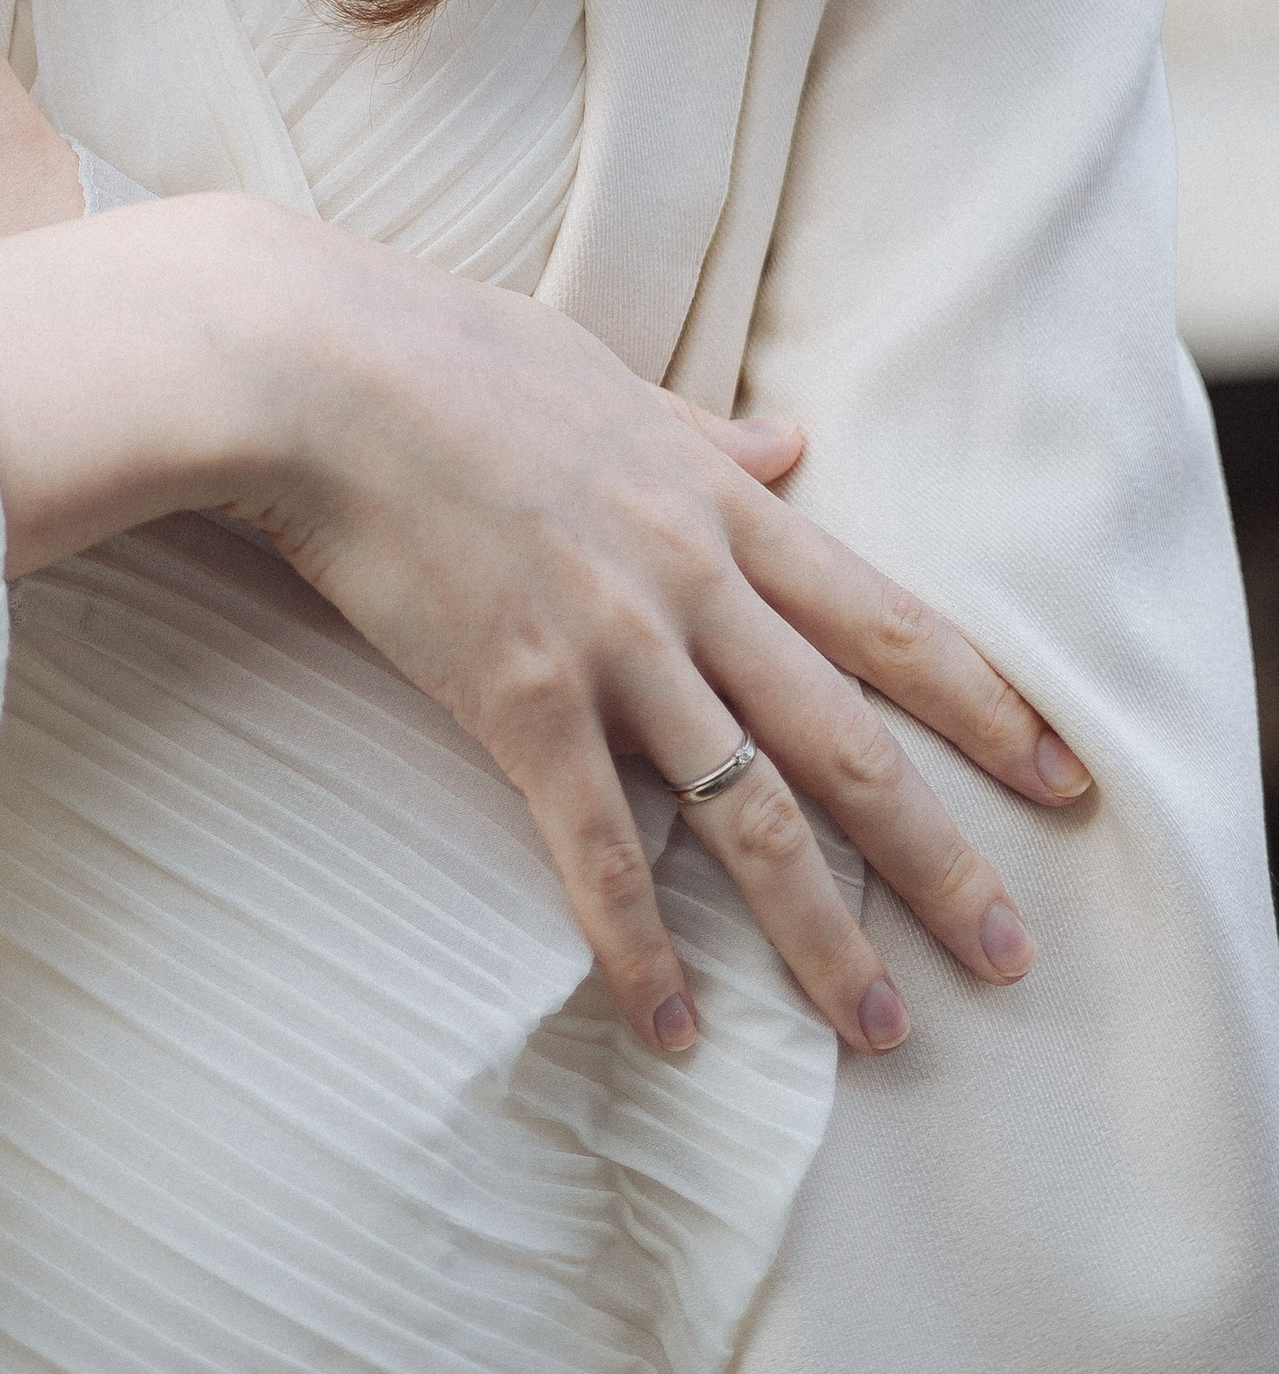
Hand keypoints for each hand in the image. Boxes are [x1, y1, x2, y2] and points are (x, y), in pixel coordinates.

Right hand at [0, 199, 1091, 1061]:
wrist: (315, 364)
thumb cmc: (438, 349)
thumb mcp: (598, 375)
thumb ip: (700, 432)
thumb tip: (792, 448)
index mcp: (712, 500)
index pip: (885, 618)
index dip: (986, 703)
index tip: (1062, 772)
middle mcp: (689, 579)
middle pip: (849, 737)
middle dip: (942, 854)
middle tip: (1011, 953)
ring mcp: (612, 641)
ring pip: (751, 812)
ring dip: (821, 933)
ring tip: (876, 1027)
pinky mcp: (520, 694)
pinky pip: (599, 848)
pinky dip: (641, 949)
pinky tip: (672, 1026)